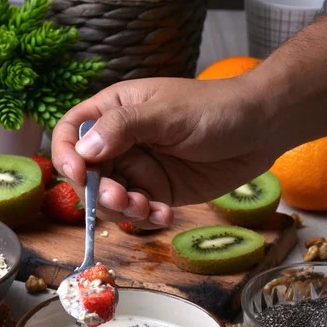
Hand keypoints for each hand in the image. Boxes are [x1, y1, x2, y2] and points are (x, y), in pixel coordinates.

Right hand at [52, 76, 273, 228]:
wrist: (260, 129)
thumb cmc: (215, 108)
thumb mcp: (167, 113)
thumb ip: (123, 127)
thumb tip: (83, 151)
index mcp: (114, 111)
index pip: (72, 133)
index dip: (67, 155)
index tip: (80, 175)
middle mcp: (120, 142)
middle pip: (87, 174)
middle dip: (100, 192)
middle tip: (123, 199)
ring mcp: (139, 168)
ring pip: (110, 199)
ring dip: (122, 210)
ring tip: (147, 208)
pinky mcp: (158, 191)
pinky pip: (138, 211)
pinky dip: (146, 218)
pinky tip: (164, 214)